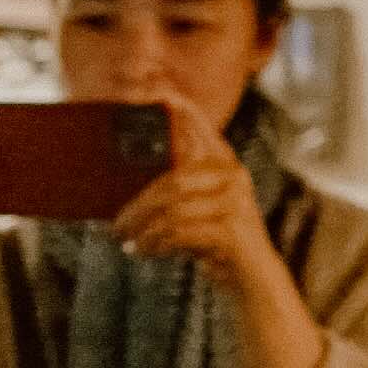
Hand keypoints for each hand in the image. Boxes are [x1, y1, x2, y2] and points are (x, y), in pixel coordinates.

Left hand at [111, 90, 285, 291]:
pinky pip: (179, 231)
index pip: (202, 128)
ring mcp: (235, 201)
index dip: (182, 110)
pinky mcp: (231, 229)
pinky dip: (155, 243)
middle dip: (137, 206)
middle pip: (172, 181)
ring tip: (127, 242)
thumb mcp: (194, 210)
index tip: (157, 91)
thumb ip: (175, 192)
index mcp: (223, 164)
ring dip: (142, 228)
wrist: (251, 277)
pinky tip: (144, 251)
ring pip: (172, 208)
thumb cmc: (214, 241)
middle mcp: (232, 176)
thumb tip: (124, 195)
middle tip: (116, 226)